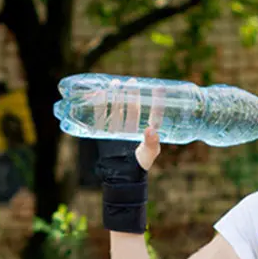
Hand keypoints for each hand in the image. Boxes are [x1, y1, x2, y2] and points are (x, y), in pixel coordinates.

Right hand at [92, 79, 165, 235]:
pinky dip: (100, 107)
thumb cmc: (139, 166)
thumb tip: (150, 129)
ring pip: (119, 108)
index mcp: (148, 130)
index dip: (157, 100)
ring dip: (116, 96)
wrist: (121, 177)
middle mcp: (135, 127)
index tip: (159, 87)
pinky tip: (97, 96)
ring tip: (115, 84)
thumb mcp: (149, 154)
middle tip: (131, 81)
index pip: (154, 112)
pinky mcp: (107, 132)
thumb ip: (151, 143)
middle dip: (132, 93)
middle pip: (134, 106)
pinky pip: (103, 117)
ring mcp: (120, 128)